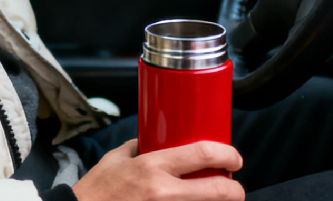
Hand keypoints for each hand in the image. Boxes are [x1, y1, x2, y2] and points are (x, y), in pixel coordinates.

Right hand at [70, 140, 244, 200]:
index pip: (203, 154)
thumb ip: (139, 147)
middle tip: (234, 187)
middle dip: (236, 190)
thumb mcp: (116, 159)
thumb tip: (158, 137)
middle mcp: (163, 192)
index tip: (234, 158)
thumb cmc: (96, 191)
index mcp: (152, 166)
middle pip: (218, 190)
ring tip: (215, 198)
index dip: (228, 155)